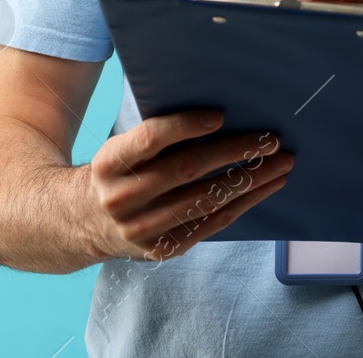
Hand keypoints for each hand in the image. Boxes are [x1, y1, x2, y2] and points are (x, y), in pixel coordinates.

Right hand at [81, 109, 293, 261]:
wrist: (80, 223)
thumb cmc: (118, 172)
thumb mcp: (121, 150)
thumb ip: (156, 137)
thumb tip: (219, 114)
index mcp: (109, 163)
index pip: (149, 139)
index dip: (185, 126)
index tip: (220, 116)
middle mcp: (122, 198)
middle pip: (186, 170)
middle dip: (234, 152)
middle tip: (271, 140)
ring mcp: (141, 229)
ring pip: (205, 200)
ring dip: (250, 180)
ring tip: (281, 164)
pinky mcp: (161, 249)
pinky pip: (210, 224)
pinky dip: (243, 204)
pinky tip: (266, 187)